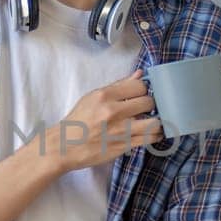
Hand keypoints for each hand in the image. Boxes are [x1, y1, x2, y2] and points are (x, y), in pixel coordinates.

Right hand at [35, 69, 165, 174]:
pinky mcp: (124, 146)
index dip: (143, 90)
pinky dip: (155, 135)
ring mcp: (120, 131)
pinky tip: (154, 133)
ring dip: (156, 121)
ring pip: (154, 122)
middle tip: (144, 109)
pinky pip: (150, 139)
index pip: (139, 86)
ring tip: (151, 121)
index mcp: (105, 96)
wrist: (64, 145)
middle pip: (148, 102)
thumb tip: (140, 74)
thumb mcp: (93, 97)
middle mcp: (114, 112)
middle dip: (149, 105)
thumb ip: (118, 86)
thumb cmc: (78, 120)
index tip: (140, 95)